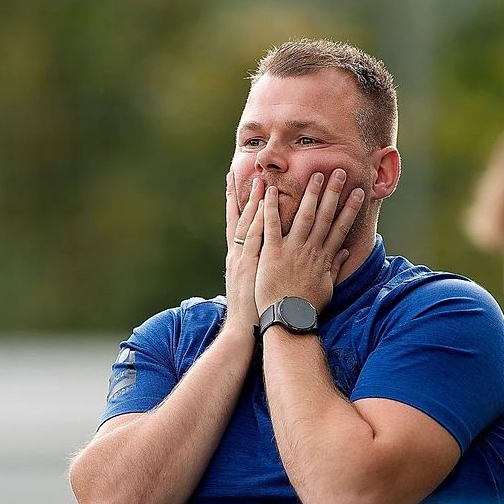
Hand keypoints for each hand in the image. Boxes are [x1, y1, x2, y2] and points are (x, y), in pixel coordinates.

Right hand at [224, 173, 264, 327]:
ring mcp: (244, 259)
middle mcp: (239, 255)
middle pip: (241, 219)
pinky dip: (259, 221)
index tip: (241, 187)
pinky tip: (265, 205)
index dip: (240, 206)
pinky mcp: (251, 266)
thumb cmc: (252, 312)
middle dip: (243, 196)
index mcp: (239, 258)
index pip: (239, 226)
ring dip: (254, 202)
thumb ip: (257, 271)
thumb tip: (262, 262)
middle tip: (245, 173)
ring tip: (259, 180)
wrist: (243, 330)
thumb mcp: (251, 287)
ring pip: (249, 224)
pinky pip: (257, 238)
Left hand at [255, 169, 363, 314]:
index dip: (350, 209)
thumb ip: (335, 267)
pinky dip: (271, 209)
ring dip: (310, 194)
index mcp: (323, 257)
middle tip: (338, 172)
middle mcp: (311, 250)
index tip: (358, 192)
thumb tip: (347, 253)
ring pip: (304, 216)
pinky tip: (270, 192)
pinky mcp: (273, 253)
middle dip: (333, 193)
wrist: (288, 319)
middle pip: (325, 216)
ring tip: (316, 175)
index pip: (340, 227)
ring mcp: (292, 250)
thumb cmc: (306, 306)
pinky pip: (272, 226)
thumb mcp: (326, 287)